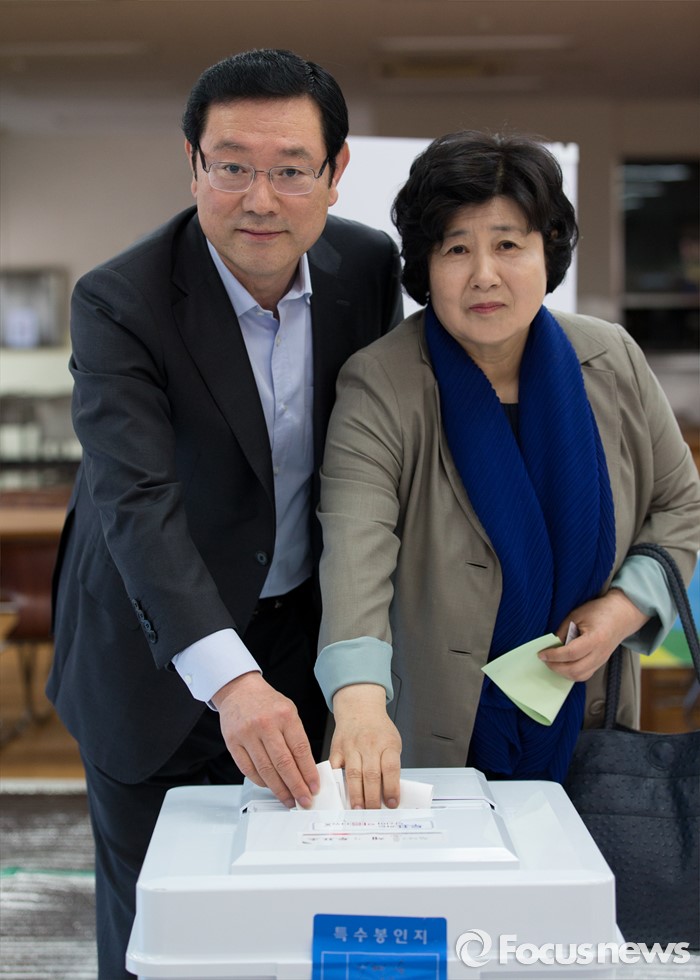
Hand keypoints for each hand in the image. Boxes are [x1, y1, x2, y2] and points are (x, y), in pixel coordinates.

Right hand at [212, 671, 319, 808]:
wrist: (239, 690)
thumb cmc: (267, 703)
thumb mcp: (289, 711)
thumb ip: (297, 738)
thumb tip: (306, 770)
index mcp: (285, 715)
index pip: (300, 750)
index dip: (308, 772)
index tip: (314, 787)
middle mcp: (266, 724)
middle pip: (284, 763)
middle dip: (296, 786)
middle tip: (304, 800)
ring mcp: (247, 734)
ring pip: (266, 770)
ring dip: (279, 789)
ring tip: (289, 799)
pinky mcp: (233, 742)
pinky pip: (248, 769)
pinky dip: (260, 782)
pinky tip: (270, 787)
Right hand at [330, 683, 401, 809]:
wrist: (360, 708)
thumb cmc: (379, 730)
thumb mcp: (392, 743)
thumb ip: (390, 766)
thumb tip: (389, 794)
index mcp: (387, 744)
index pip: (391, 768)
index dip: (391, 788)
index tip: (392, 804)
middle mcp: (369, 745)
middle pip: (371, 775)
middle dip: (372, 798)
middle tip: (373, 812)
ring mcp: (352, 747)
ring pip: (353, 774)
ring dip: (356, 795)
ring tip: (358, 809)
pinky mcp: (337, 749)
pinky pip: (335, 768)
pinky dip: (337, 782)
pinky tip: (340, 794)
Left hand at [538, 589, 649, 681]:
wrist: (621, 615)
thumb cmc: (599, 611)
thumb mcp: (576, 615)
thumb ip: (563, 631)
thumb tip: (550, 646)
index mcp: (595, 638)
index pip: (571, 653)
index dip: (553, 655)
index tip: (541, 654)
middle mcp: (600, 653)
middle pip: (575, 669)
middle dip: (555, 667)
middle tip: (544, 659)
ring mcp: (601, 660)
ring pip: (579, 676)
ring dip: (562, 672)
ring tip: (552, 662)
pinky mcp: (600, 663)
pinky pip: (584, 675)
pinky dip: (571, 673)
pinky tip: (562, 665)